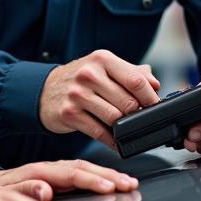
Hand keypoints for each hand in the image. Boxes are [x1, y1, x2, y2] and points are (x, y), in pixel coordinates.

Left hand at [0, 159, 138, 200]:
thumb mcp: (4, 194)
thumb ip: (25, 191)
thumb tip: (45, 190)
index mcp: (39, 172)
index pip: (71, 175)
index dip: (93, 181)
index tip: (112, 187)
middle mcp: (49, 170)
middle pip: (84, 170)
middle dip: (109, 177)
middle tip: (130, 185)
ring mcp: (54, 173)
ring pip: (85, 170)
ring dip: (108, 176)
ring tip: (129, 183)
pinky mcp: (57, 178)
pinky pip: (81, 174)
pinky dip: (99, 177)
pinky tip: (112, 182)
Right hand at [38, 50, 159, 146]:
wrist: (44, 91)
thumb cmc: (79, 80)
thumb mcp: (103, 68)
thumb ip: (131, 72)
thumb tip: (155, 84)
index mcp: (102, 59)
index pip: (136, 80)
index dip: (151, 97)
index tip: (156, 107)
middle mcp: (88, 74)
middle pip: (127, 101)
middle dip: (137, 114)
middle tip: (139, 119)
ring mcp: (77, 94)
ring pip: (115, 118)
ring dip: (124, 127)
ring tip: (126, 128)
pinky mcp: (69, 113)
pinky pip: (99, 132)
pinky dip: (112, 140)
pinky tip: (116, 141)